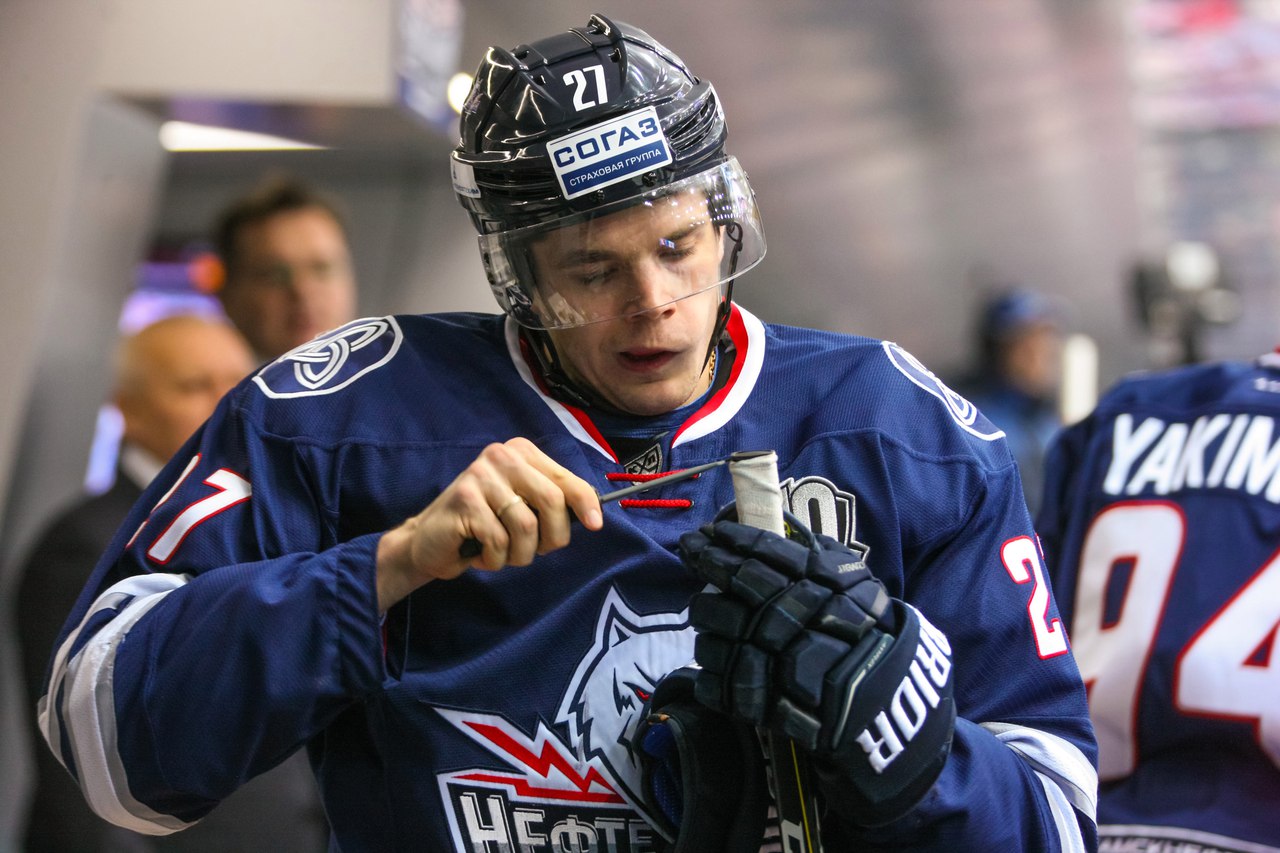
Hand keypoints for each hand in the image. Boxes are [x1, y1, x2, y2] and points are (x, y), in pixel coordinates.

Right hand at [376, 438, 601, 609]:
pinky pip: (499, 541)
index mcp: (521, 453)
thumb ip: (550, 503)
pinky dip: (495, 559)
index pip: (564, 478)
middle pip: (551, 501)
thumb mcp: (522, 507)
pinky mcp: (464, 500)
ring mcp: (480, 476)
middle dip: (552, 538)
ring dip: (520, 554)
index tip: (595, 525)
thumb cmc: (484, 526)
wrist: (429, 541)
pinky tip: (482, 554)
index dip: (585, 503)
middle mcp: (502, 456)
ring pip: (526, 527)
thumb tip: (591, 515)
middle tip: (537, 552)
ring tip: (503, 554)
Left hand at [677, 513, 954, 825]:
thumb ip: (816, 552)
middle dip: (706, 564)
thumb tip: (776, 528)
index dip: (728, 539)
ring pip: (712, 634)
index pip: (760, 553)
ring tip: (710, 614)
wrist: (883, 698)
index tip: (706, 531)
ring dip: (706, 621)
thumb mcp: (853, 578)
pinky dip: (708, 670)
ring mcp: (768, 661)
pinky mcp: (757, 702)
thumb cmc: (868, 629)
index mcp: (813, 584)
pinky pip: (713, 682)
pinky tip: (715, 658)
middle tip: (691, 551)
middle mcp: (787, 617)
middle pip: (729, 586)